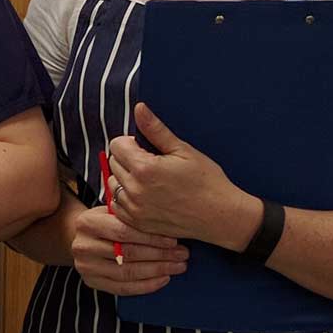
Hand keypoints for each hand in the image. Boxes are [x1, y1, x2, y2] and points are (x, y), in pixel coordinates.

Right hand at [71, 201, 188, 295]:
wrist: (83, 238)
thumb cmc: (106, 222)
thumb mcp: (113, 212)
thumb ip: (132, 216)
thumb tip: (169, 224)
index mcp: (87, 223)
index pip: (124, 232)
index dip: (151, 237)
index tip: (174, 239)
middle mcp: (83, 246)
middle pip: (127, 253)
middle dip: (159, 254)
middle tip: (182, 254)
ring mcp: (86, 267)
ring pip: (127, 272)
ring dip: (157, 271)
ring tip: (177, 266)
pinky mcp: (92, 282)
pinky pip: (123, 288)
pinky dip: (147, 285)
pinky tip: (164, 279)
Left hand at [107, 103, 257, 246]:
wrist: (220, 215)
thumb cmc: (206, 181)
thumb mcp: (183, 150)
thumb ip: (156, 129)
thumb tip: (139, 109)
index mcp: (145, 169)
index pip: (116, 145)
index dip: (130, 142)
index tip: (146, 147)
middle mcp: (135, 190)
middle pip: (113, 162)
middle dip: (127, 158)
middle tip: (151, 162)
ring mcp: (134, 209)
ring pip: (113, 183)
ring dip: (124, 177)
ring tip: (148, 179)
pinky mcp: (136, 223)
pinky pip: (116, 204)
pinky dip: (125, 197)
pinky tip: (144, 194)